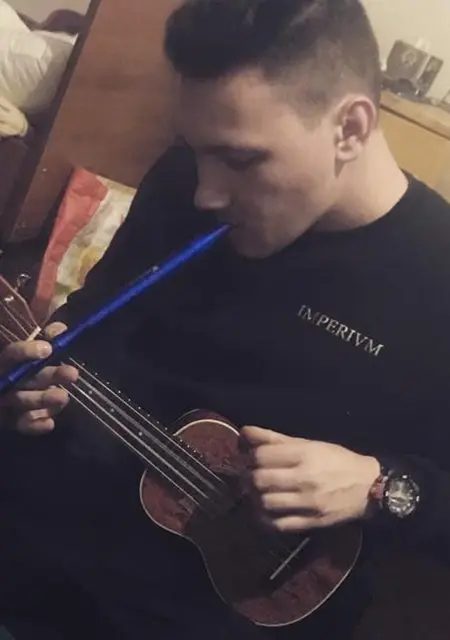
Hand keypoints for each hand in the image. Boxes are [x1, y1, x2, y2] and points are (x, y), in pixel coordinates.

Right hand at [0, 323, 77, 434]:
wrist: (9, 385)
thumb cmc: (23, 361)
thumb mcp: (34, 343)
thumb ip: (46, 334)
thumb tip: (60, 329)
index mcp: (5, 359)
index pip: (10, 354)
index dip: (27, 351)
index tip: (48, 348)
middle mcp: (3, 380)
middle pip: (23, 379)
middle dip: (49, 377)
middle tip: (73, 374)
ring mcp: (4, 401)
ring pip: (22, 402)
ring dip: (44, 400)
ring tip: (64, 397)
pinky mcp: (9, 420)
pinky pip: (20, 425)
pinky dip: (34, 426)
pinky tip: (50, 424)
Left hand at [241, 426, 379, 532]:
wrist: (369, 487)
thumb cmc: (337, 461)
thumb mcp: (309, 444)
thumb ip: (275, 439)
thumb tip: (245, 432)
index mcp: (304, 455)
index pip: (262, 456)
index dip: (249, 456)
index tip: (249, 457)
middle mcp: (305, 479)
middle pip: (260, 480)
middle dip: (247, 477)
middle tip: (247, 476)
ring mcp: (307, 503)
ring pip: (265, 503)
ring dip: (253, 498)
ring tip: (254, 492)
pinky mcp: (311, 523)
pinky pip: (278, 525)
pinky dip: (264, 519)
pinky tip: (263, 511)